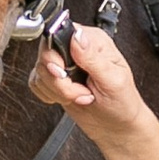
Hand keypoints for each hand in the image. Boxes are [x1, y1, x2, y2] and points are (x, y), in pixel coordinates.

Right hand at [30, 18, 156, 149]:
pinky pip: (36, 83)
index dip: (56, 55)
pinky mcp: (54, 79)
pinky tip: (68, 98)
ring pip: (40, 71)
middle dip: (59, 80)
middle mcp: (76, 49)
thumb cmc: (122, 102)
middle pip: (46, 54)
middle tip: (79, 90)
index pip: (60, 33)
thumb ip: (93, 57)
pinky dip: (49, 95)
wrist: (116, 126)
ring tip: (80, 95)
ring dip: (58, 90)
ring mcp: (64, 64)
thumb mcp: (113, 79)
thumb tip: (77, 36)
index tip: (63, 72)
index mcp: (93, 41)